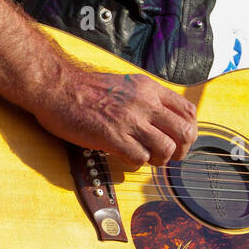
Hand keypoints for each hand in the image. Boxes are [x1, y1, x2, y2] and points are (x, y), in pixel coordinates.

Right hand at [34, 68, 197, 166]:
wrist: (58, 86)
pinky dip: (137, 163)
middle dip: (182, 150)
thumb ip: (148, 99)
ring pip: (166, 149)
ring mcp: (130, 120)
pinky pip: (140, 159)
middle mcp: (145, 103)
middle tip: (170, 155)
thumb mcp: (127, 84)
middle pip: (184, 132)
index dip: (190, 130)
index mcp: (150, 89)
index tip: (180, 139)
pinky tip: (127, 157)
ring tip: (147, 157)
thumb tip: (165, 119)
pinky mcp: (113, 137)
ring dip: (159, 159)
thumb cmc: (88, 88)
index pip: (188, 111)